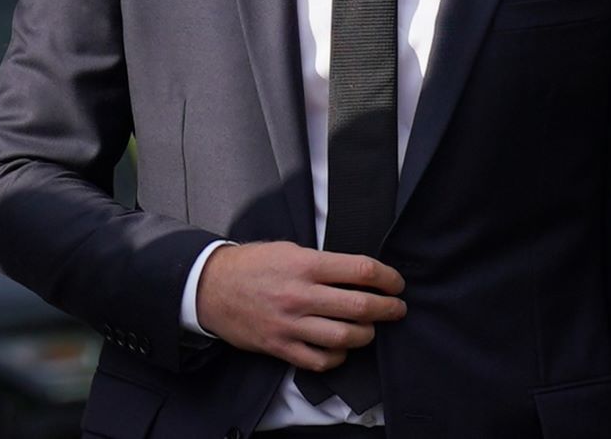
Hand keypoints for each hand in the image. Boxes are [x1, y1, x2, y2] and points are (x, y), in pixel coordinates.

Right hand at [195, 241, 405, 370]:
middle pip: (360, 306)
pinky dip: (338, 356)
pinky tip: (342, 347)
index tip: (397, 283)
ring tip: (372, 329)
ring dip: (367, 335)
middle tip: (397, 308)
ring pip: (344, 337)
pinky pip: (319, 360)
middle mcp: (301, 295)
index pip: (362, 271)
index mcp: (307, 265)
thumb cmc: (255, 264)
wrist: (212, 288)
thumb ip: (325, 262)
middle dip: (388, 309)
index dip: (388, 278)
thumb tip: (360, 273)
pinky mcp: (280, 347)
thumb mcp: (291, 249)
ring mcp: (290, 324)